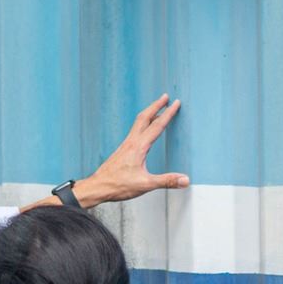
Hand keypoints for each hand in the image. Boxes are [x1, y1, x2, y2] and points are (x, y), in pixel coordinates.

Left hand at [73, 95, 189, 206]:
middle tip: (165, 97)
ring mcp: (125, 145)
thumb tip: (184, 180)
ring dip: (149, 113)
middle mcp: (131, 142)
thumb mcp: (145, 184)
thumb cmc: (118, 185)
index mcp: (139, 147)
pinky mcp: (122, 149)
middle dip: (156, 105)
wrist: (98, 186)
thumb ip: (166, 181)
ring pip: (138, 123)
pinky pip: (134, 130)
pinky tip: (143, 128)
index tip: (176, 103)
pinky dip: (142, 123)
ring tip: (157, 108)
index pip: (157, 126)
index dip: (168, 113)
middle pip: (145, 117)